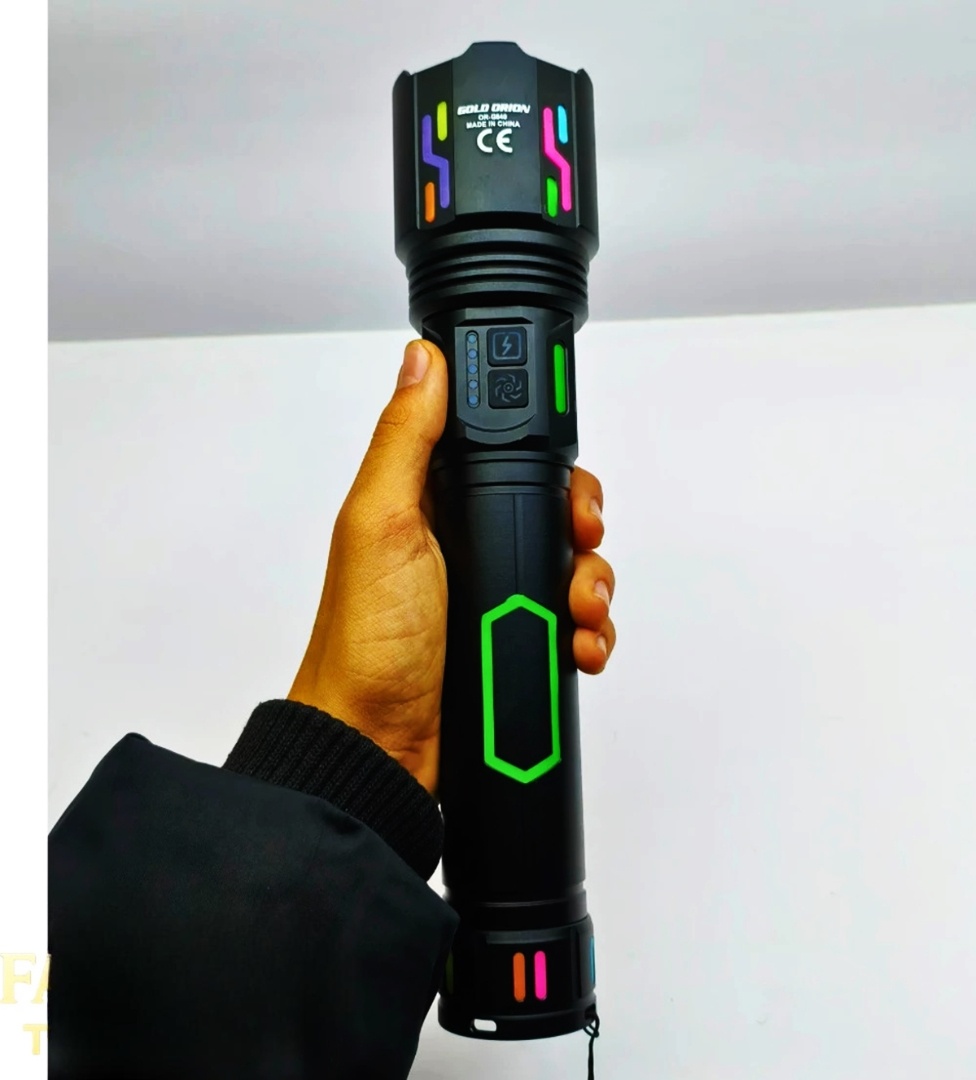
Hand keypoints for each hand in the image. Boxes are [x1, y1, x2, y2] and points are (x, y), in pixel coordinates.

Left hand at [288, 339, 615, 794]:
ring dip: (592, 586)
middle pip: (552, 511)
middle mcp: (463, 545)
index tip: (567, 475)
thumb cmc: (366, 642)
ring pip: (572, 568)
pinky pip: (574, 624)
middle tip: (580, 545)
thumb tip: (421, 362)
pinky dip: (589, 632)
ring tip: (578, 613)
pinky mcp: (513, 641)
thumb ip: (405, 441)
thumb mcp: (380, 524)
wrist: (378, 746)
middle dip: (581, 528)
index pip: (502, 453)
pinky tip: (579, 647)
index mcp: (429, 504)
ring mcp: (491, 596)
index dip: (542, 455)